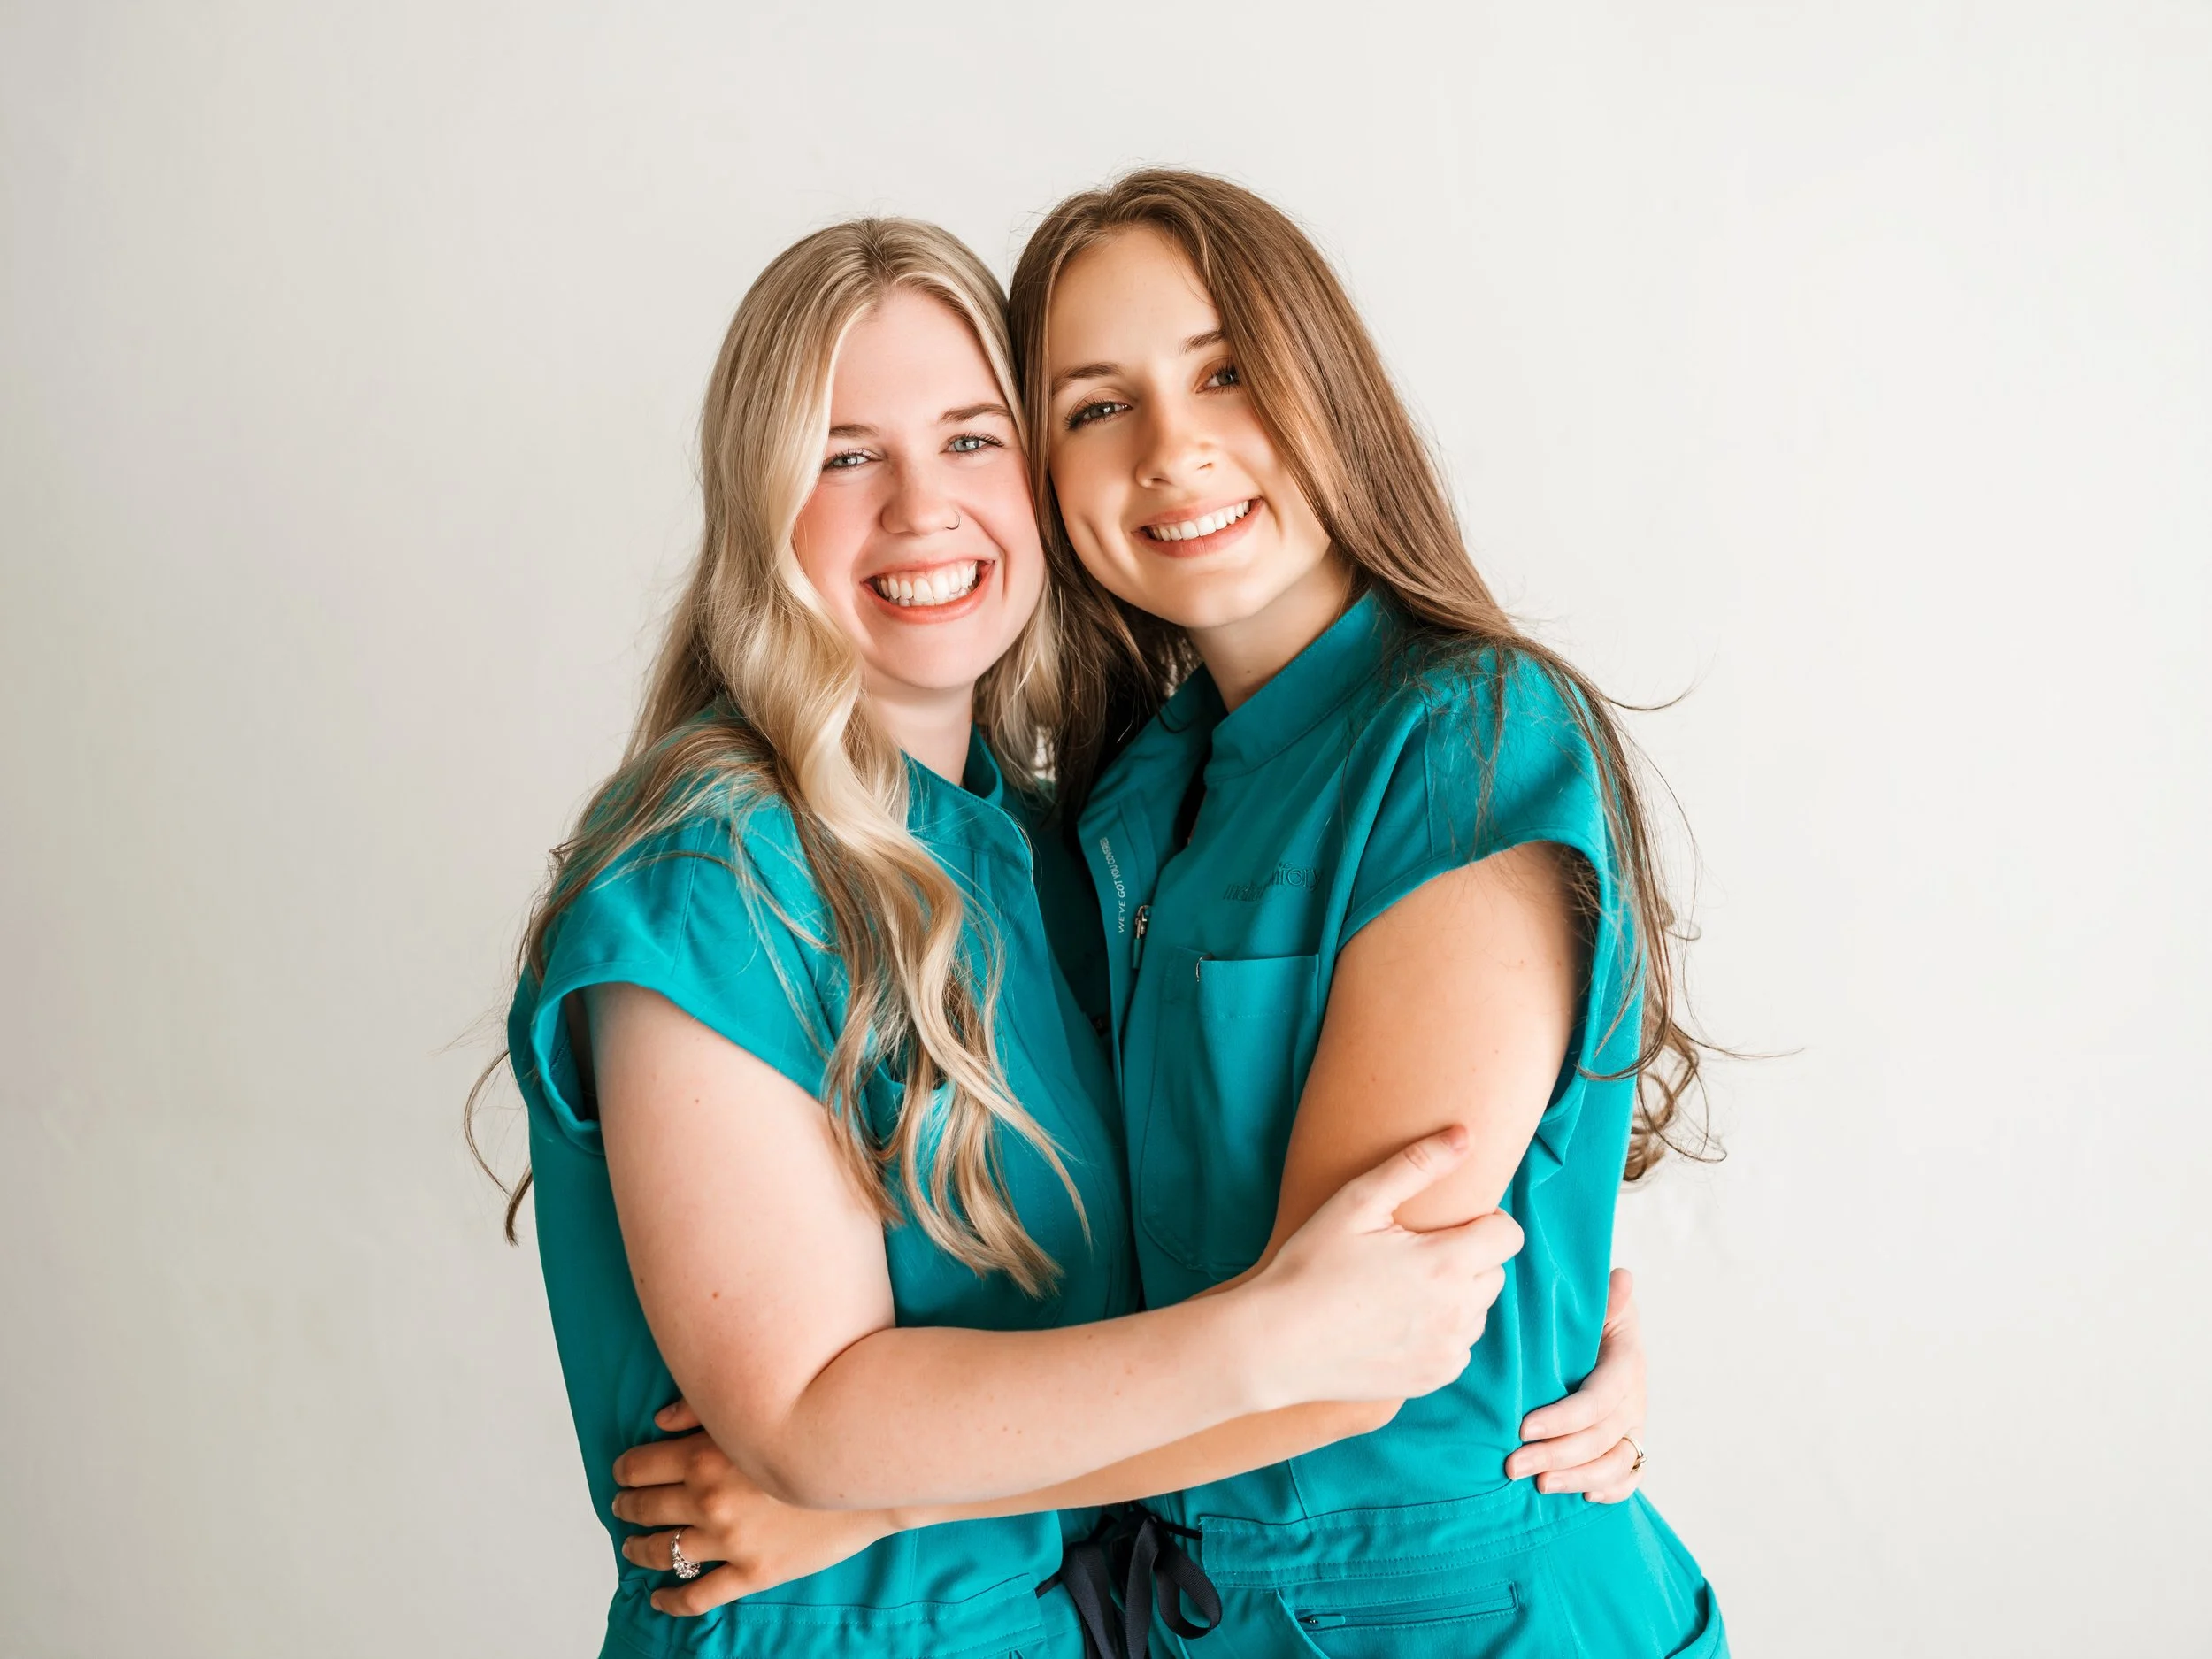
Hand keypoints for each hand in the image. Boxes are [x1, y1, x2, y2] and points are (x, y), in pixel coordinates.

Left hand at [610, 1401, 897, 1615]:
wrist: (868, 1469)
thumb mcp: (754, 1411)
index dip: (625, 1471)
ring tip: (633, 1546)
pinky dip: (671, 1600)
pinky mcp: (752, 1573)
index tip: (622, 1474)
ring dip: (639, 1550)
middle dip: (629, 1507)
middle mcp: (709, 1501)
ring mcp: (729, 1541)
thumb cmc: (815, 1430)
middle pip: (646, 1509)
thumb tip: (659, 1422)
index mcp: (704, 1457)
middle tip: (623, 1507)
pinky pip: (697, 1595)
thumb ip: (700, 1411)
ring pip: (663, 1553)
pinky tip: (659, 1597)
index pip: (641, 1467)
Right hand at [1249, 1125, 1524, 1406]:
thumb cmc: (1311, 1266)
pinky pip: (1458, 1347)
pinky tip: (1397, 1321)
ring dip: (1456, 1295)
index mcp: (1446, 1263)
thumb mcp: (1357, 1202)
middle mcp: (1457, 1312)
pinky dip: (1440, 1332)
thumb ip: (1417, 1164)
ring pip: (1477, 1311)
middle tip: (1414, 1252)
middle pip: (1494, 1272)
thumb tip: (1465, 1136)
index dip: (1484, 1220)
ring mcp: (1447, 1351)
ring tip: (1403, 1288)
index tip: (1448, 1221)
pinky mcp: (1432, 1378)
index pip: (1508, 1235)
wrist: (1276, 1343)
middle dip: (1468, 1256)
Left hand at [1505, 1267, 1647, 1501]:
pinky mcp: (1629, 1443)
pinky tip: (1585, 1497)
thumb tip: (1621, 1277)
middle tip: (1514, 1464)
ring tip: (1538, 1484)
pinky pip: (1631, 1476)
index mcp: (1626, 1363)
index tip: (1524, 1427)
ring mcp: (1634, 1424)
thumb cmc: (1589, 1315)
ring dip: (1578, 1479)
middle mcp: (1634, 1398)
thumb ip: (1604, 1297)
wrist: (1599, 1331)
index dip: (1564, 1418)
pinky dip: (1611, 1490)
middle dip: (1557, 1455)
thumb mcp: (1595, 1301)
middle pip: (1601, 1438)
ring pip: (1615, 1463)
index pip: (1599, 1401)